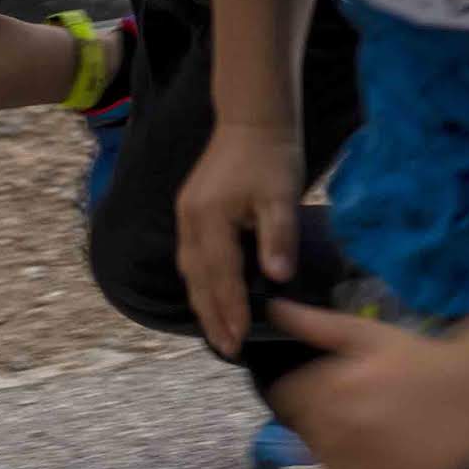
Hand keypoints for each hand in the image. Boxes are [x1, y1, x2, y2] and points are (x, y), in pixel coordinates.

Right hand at [174, 118, 304, 359]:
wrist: (252, 119)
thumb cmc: (271, 157)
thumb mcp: (282, 196)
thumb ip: (279, 237)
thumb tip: (278, 278)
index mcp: (210, 219)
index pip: (221, 277)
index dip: (230, 311)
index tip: (239, 341)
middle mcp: (190, 221)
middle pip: (198, 281)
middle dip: (211, 317)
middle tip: (226, 349)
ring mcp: (186, 216)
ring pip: (190, 271)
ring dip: (203, 303)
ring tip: (217, 331)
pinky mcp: (191, 212)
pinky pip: (191, 258)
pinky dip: (201, 282)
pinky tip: (211, 295)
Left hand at [267, 300, 468, 468]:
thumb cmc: (421, 358)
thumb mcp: (368, 334)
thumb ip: (317, 325)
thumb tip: (273, 309)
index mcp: (328, 389)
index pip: (284, 398)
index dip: (298, 392)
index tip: (321, 390)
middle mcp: (337, 430)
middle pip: (303, 433)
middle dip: (320, 422)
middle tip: (355, 412)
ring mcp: (358, 465)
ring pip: (325, 465)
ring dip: (339, 455)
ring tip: (372, 437)